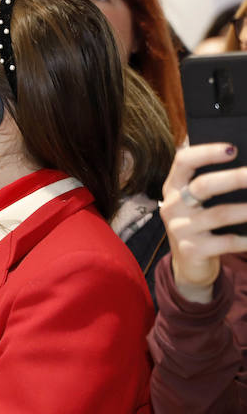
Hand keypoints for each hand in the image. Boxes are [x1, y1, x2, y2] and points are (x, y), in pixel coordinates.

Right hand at [162, 142, 246, 298]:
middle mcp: (173, 206)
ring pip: (219, 214)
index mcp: (174, 187)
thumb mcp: (198, 204)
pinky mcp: (191, 250)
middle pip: (203, 186)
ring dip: (246, 210)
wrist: (189, 264)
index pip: (183, 161)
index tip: (233, 149)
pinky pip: (225, 241)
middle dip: (234, 178)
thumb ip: (212, 186)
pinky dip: (245, 239)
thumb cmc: (201, 224)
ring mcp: (180, 229)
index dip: (207, 152)